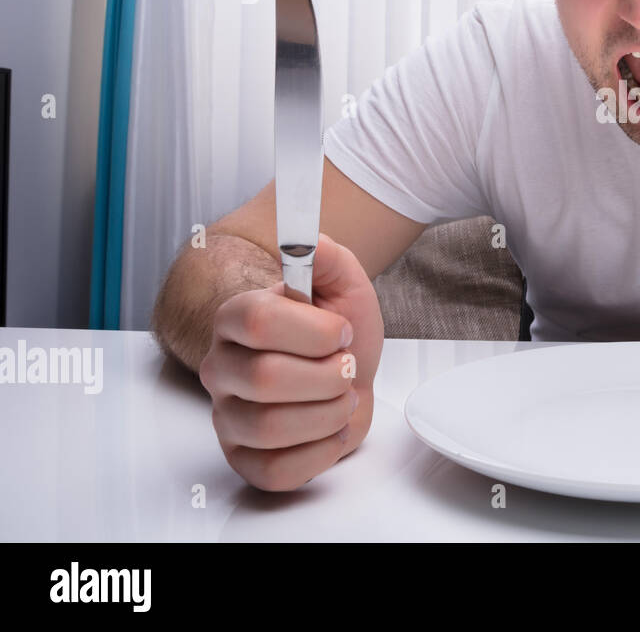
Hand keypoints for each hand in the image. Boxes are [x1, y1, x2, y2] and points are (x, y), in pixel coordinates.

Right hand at [199, 232, 383, 490]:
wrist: (347, 374)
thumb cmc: (338, 332)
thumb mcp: (343, 283)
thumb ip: (325, 255)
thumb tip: (306, 239)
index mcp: (236, 317)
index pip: (257, 321)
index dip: (314, 330)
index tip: (340, 331)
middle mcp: (220, 367)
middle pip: (265, 377)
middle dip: (328, 374)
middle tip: (345, 367)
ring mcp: (227, 416)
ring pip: (271, 427)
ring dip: (328, 413)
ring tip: (340, 398)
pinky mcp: (244, 459)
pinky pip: (276, 471)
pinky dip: (322, 451)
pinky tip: (331, 429)